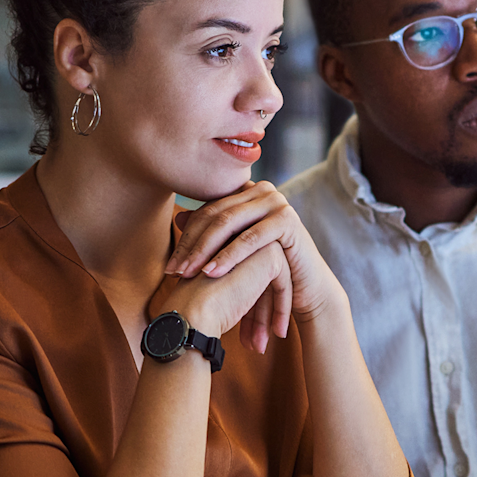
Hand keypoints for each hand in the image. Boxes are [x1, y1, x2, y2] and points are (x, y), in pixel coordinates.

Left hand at [165, 181, 342, 351]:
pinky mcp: (287, 219)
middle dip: (191, 246)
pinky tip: (212, 272)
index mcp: (246, 193)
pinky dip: (229, 256)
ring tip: (189, 274)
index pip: (206, 211)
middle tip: (174, 272)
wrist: (306, 287)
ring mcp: (276, 201)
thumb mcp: (235, 250)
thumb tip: (179, 216)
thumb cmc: (269, 269)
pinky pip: (251, 237)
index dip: (185, 238)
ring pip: (228, 223)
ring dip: (205, 251)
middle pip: (214, 215)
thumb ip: (212, 233)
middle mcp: (261, 190)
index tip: (170, 266)